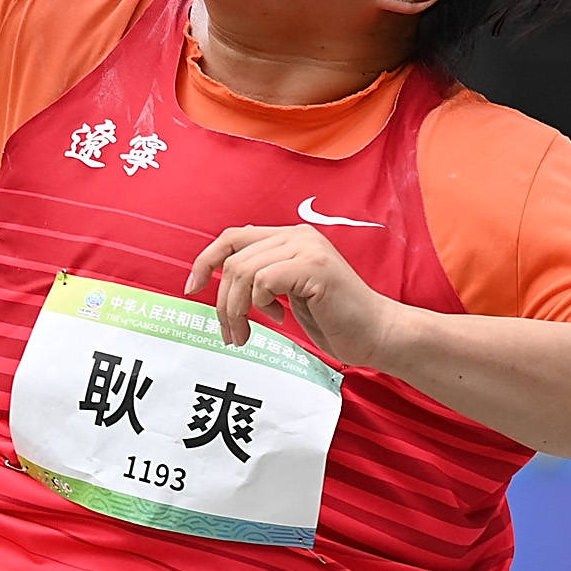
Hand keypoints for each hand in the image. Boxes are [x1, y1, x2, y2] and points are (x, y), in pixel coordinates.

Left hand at [184, 223, 408, 369]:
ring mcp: (307, 247)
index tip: (191, 288)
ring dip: (237, 310)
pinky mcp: (314, 267)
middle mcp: (297, 234)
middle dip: (222, 301)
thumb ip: (264, 278)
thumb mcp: (290, 293)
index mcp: (290, 237)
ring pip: (244, 271)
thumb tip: (221, 281)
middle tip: (230, 334)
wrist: (378, 333)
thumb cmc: (336, 319)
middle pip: (232, 258)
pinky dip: (263, 305)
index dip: (205, 260)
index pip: (232, 237)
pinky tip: (282, 319)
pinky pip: (265, 281)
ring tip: (246, 335)